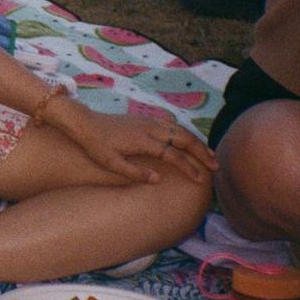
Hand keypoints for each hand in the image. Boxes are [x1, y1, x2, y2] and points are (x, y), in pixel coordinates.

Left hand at [49, 100, 216, 183]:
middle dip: (201, 152)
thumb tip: (157, 180)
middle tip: (216, 166)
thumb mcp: (110, 163)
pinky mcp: (145, 119)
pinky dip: (185, 133)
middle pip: (183, 138)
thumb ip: (134, 172)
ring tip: (210, 156)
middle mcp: (149, 128)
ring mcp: (148, 121)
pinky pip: (171, 125)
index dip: (188, 167)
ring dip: (196, 142)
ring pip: (179, 130)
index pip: (173, 154)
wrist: (84, 122)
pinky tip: (191, 142)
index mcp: (143, 140)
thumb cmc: (95, 145)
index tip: (200, 179)